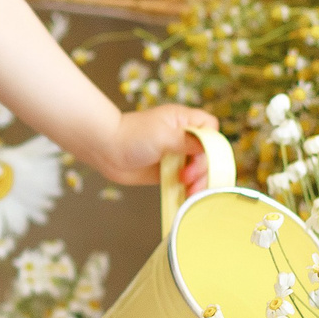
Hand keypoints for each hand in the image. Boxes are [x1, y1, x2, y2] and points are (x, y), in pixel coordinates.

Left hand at [89, 104, 222, 189]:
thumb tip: (209, 148)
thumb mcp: (165, 136)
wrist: (106, 150)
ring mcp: (175, 155)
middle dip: (203, 168)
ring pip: (198, 169)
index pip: (210, 128)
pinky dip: (188, 188)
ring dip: (198, 181)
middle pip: (208, 153)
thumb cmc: (131, 136)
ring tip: (189, 190)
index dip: (212, 142)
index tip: (204, 156)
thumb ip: (189, 142)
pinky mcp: (168, 171)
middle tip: (189, 177)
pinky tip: (186, 195)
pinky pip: (185, 180)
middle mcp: (182, 137)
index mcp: (183, 121)